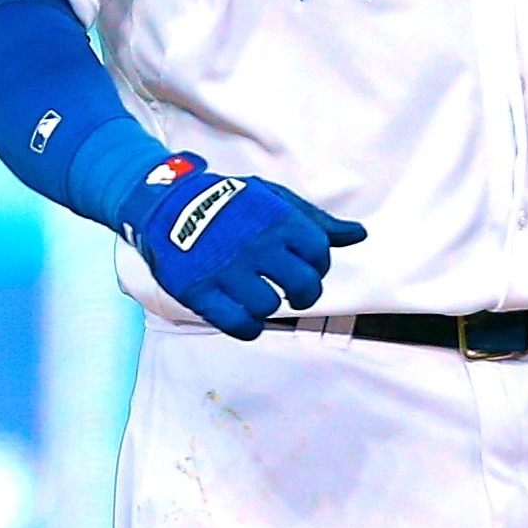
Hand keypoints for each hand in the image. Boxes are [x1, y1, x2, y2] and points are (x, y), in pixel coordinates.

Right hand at [119, 154, 367, 339]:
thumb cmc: (229, 202)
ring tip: (258, 294)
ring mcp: (228, 269)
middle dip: (304, 294)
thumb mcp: (275, 199)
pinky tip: (246, 317)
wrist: (169, 203)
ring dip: (269, 307)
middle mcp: (258, 244)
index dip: (317, 266)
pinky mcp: (201, 290)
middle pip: (304, 286)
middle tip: (292, 291)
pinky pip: (239, 325)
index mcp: (279, 220)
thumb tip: (358, 234)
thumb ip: (317, 221)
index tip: (304, 266)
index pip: (320, 255)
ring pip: (270, 307)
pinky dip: (249, 328)